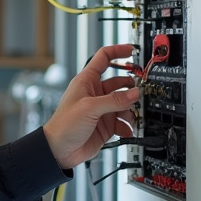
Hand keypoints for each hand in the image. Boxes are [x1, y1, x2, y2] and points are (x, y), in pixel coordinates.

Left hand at [43, 44, 139, 168]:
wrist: (59, 150)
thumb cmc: (63, 125)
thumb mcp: (89, 108)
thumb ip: (114, 100)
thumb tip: (134, 94)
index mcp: (86, 81)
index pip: (103, 58)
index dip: (118, 52)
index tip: (133, 50)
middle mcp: (95, 94)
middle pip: (120, 83)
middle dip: (132, 88)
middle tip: (141, 93)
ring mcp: (101, 109)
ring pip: (124, 103)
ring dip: (131, 110)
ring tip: (130, 117)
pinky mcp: (106, 124)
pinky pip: (123, 121)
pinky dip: (128, 125)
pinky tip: (126, 130)